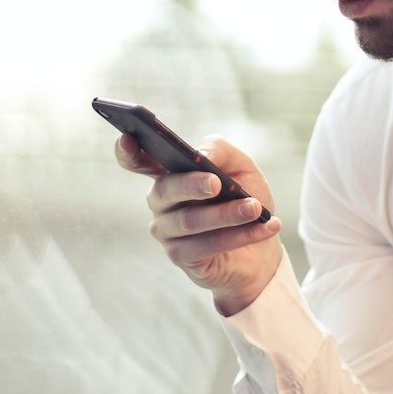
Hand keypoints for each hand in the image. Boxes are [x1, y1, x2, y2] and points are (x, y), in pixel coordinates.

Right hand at [114, 132, 282, 313]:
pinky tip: (265, 227)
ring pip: (190, 220)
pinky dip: (240, 235)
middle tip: (216, 183)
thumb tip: (201, 155)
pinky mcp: (180, 257)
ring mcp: (166, 230)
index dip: (127, 151)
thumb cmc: (246, 199)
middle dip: (192, 185)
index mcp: (170, 173)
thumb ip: (221, 151)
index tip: (127, 137)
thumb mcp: (242, 168)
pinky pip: (206, 245)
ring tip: (255, 208)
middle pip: (165, 189)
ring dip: (226, 214)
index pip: (137, 160)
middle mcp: (161, 201)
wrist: (263, 247)